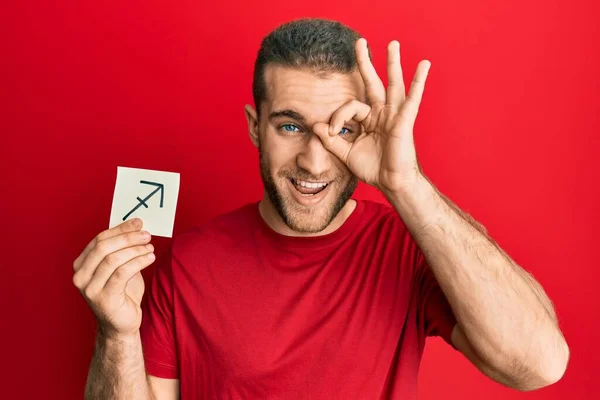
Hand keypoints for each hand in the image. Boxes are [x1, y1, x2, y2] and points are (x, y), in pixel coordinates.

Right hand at [72, 218, 154, 337]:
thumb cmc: (122, 293)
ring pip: (113, 259)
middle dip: (128, 237)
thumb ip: (122, 248)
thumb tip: (136, 225)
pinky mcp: (104, 299)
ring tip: (151, 247)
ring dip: (135, 249)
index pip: (99, 239)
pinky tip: (150, 258)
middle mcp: (80, 276)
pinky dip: (138, 262)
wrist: (122, 324)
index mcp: (81, 265)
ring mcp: (90, 289)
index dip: (120, 229)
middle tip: (146, 235)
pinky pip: (122, 273)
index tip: (138, 223)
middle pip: (104, 247)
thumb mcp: (120, 267)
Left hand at [313, 38, 429, 193]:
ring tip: (393, 44)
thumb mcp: (346, 154)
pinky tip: (424, 65)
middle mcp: (382, 113)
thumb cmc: (373, 168)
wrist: (391, 183)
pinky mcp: (404, 121)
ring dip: (392, 63)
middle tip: (359, 42)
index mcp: (369, 119)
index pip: (350, 107)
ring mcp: (394, 115)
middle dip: (365, 63)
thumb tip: (315, 126)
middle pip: (373, 82)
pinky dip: (418, 82)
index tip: (331, 132)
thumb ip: (331, 140)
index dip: (338, 117)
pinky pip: (412, 99)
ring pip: (393, 84)